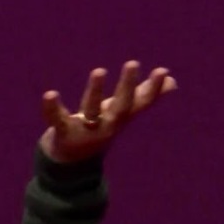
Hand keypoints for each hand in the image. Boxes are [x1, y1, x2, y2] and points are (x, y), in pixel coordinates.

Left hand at [39, 60, 176, 162]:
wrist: (71, 160)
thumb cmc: (100, 128)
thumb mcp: (124, 113)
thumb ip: (145, 97)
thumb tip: (173, 81)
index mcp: (120, 117)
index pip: (141, 103)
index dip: (153, 89)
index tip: (163, 71)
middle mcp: (106, 124)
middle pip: (120, 106)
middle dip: (127, 87)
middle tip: (133, 63)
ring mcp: (85, 129)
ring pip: (91, 110)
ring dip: (95, 91)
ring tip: (100, 70)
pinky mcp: (62, 132)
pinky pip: (57, 119)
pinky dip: (52, 108)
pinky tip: (50, 94)